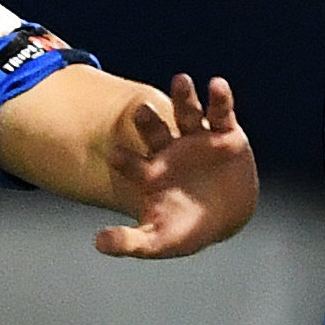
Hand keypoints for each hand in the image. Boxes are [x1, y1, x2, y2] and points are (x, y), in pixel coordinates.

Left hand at [99, 74, 257, 258]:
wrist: (226, 220)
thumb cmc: (186, 230)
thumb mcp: (159, 241)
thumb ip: (130, 243)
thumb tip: (98, 244)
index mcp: (149, 172)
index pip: (132, 163)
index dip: (125, 160)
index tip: (114, 155)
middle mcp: (169, 150)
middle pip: (154, 130)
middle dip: (148, 121)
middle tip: (141, 111)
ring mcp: (196, 139)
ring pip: (187, 113)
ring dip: (183, 97)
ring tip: (181, 80)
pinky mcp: (225, 134)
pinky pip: (221, 113)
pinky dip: (220, 98)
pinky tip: (217, 85)